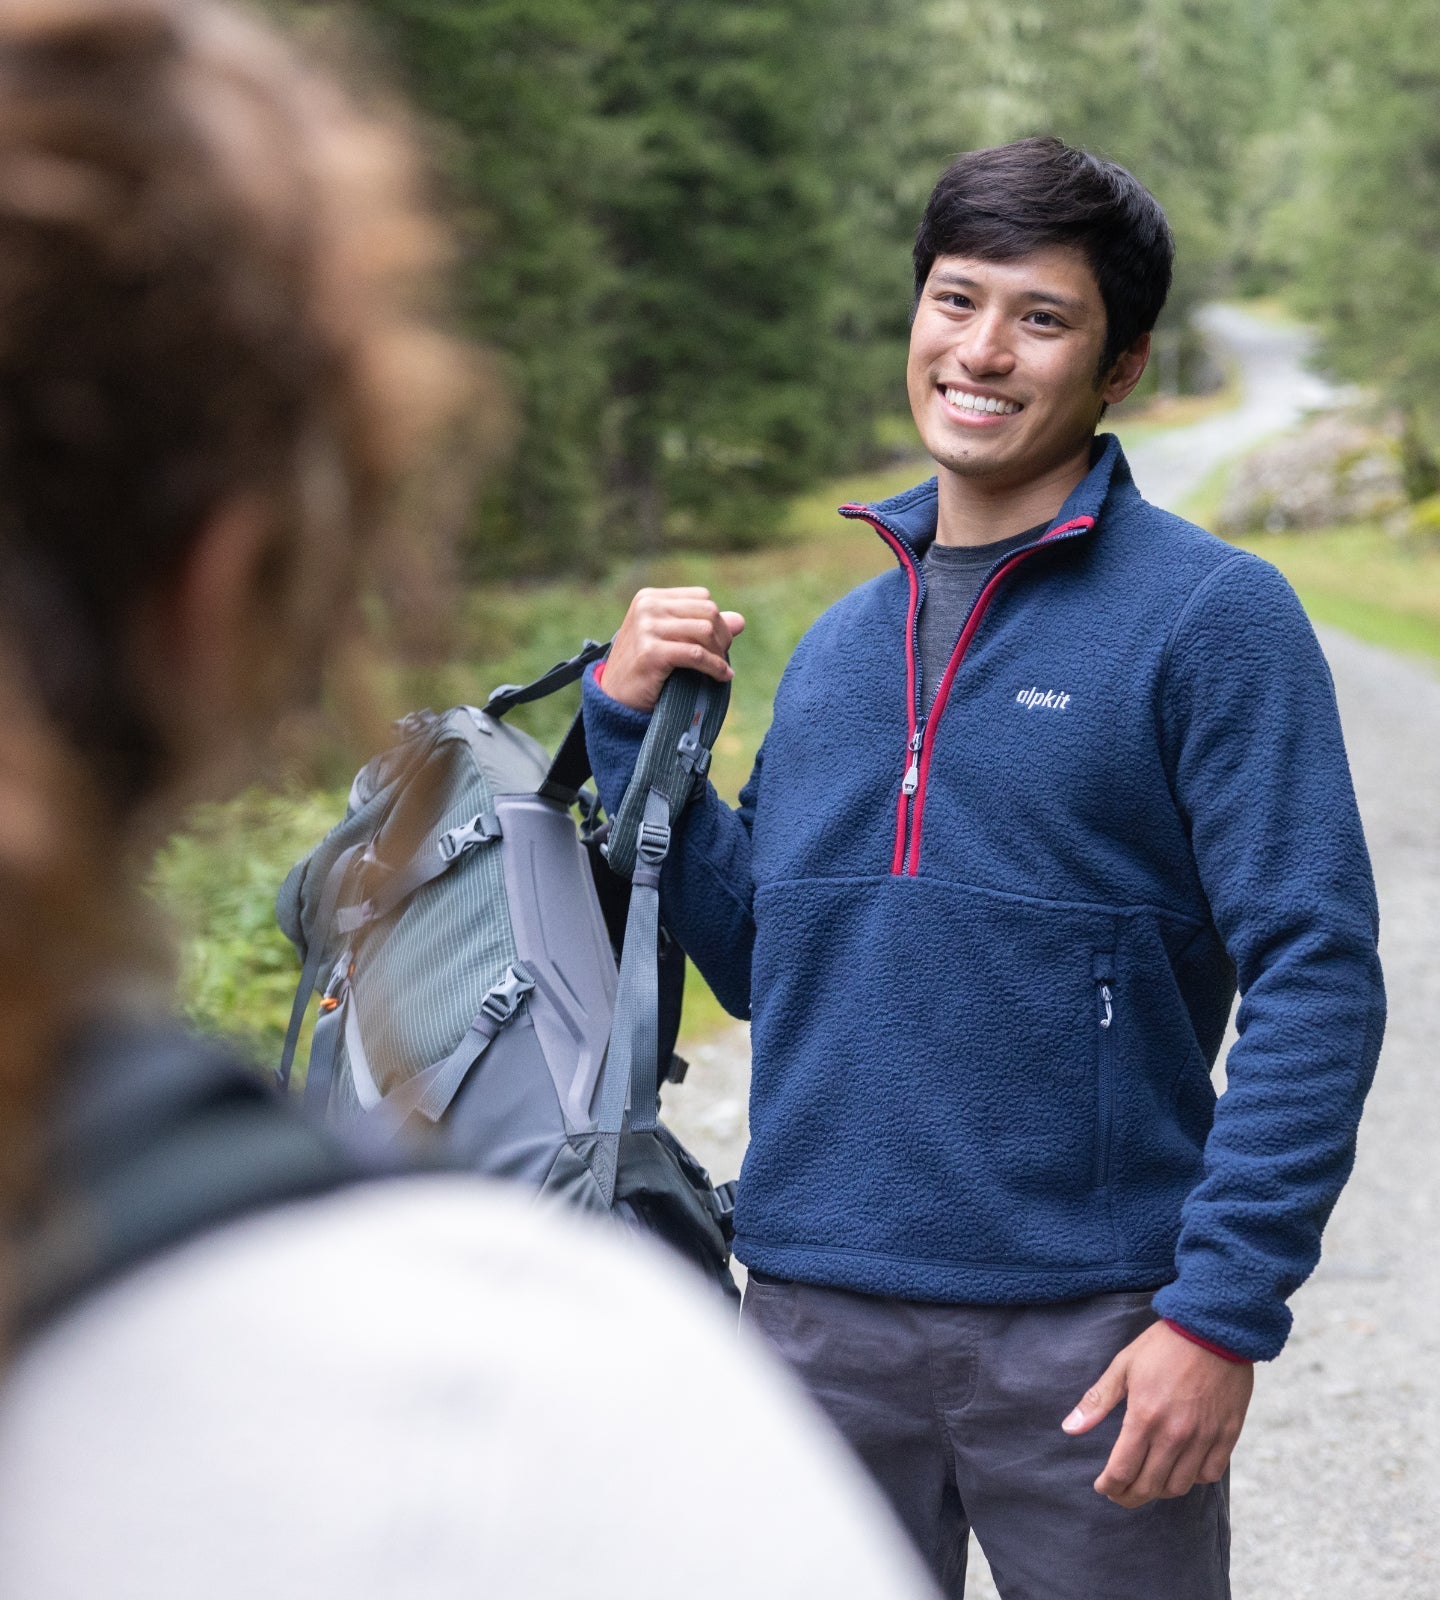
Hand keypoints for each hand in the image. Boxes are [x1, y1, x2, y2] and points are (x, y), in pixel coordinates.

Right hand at [601, 587, 744, 712]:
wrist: (615, 697)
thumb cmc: (644, 667)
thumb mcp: (671, 639)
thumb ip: (702, 626)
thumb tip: (740, 621)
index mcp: (650, 598)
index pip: (702, 598)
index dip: (716, 620)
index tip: (717, 644)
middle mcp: (647, 607)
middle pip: (707, 611)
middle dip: (722, 636)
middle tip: (722, 658)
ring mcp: (647, 628)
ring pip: (705, 631)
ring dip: (719, 653)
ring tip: (721, 669)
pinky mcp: (652, 652)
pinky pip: (696, 654)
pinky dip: (714, 667)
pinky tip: (721, 677)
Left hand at [1061, 1320, 1252, 1507]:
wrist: (1213, 1328)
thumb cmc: (1163, 1345)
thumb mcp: (1124, 1366)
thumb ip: (1097, 1401)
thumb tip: (1069, 1429)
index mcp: (1144, 1417)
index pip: (1122, 1471)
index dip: (1109, 1486)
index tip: (1102, 1486)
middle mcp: (1175, 1434)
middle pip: (1149, 1486)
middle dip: (1129, 1496)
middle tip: (1120, 1493)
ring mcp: (1203, 1437)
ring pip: (1179, 1486)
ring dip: (1159, 1491)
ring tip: (1147, 1481)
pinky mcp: (1227, 1435)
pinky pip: (1209, 1475)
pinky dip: (1193, 1479)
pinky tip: (1181, 1469)